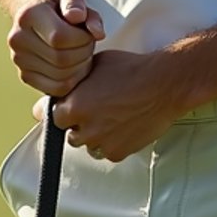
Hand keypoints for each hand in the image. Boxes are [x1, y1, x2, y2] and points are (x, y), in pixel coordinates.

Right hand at [8, 0, 104, 95]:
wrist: (38, 15)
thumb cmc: (60, 6)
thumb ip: (82, 8)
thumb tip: (97, 33)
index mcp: (28, 15)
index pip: (59, 37)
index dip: (82, 38)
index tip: (88, 31)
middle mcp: (17, 38)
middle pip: (61, 59)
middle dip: (84, 52)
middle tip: (88, 42)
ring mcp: (19, 60)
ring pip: (61, 77)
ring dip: (81, 67)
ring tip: (82, 51)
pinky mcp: (25, 76)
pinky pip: (57, 88)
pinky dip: (73, 80)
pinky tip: (76, 64)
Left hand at [36, 49, 186, 161]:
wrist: (163, 85)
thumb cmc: (132, 70)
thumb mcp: (96, 64)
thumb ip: (76, 79)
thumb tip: (66, 84)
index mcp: (75, 106)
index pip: (54, 117)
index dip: (65, 110)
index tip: (72, 107)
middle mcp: (85, 128)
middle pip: (71, 135)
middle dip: (80, 125)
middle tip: (96, 111)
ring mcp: (102, 143)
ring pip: (90, 146)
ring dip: (96, 135)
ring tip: (112, 118)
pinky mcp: (119, 152)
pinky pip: (108, 152)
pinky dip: (113, 143)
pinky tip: (123, 126)